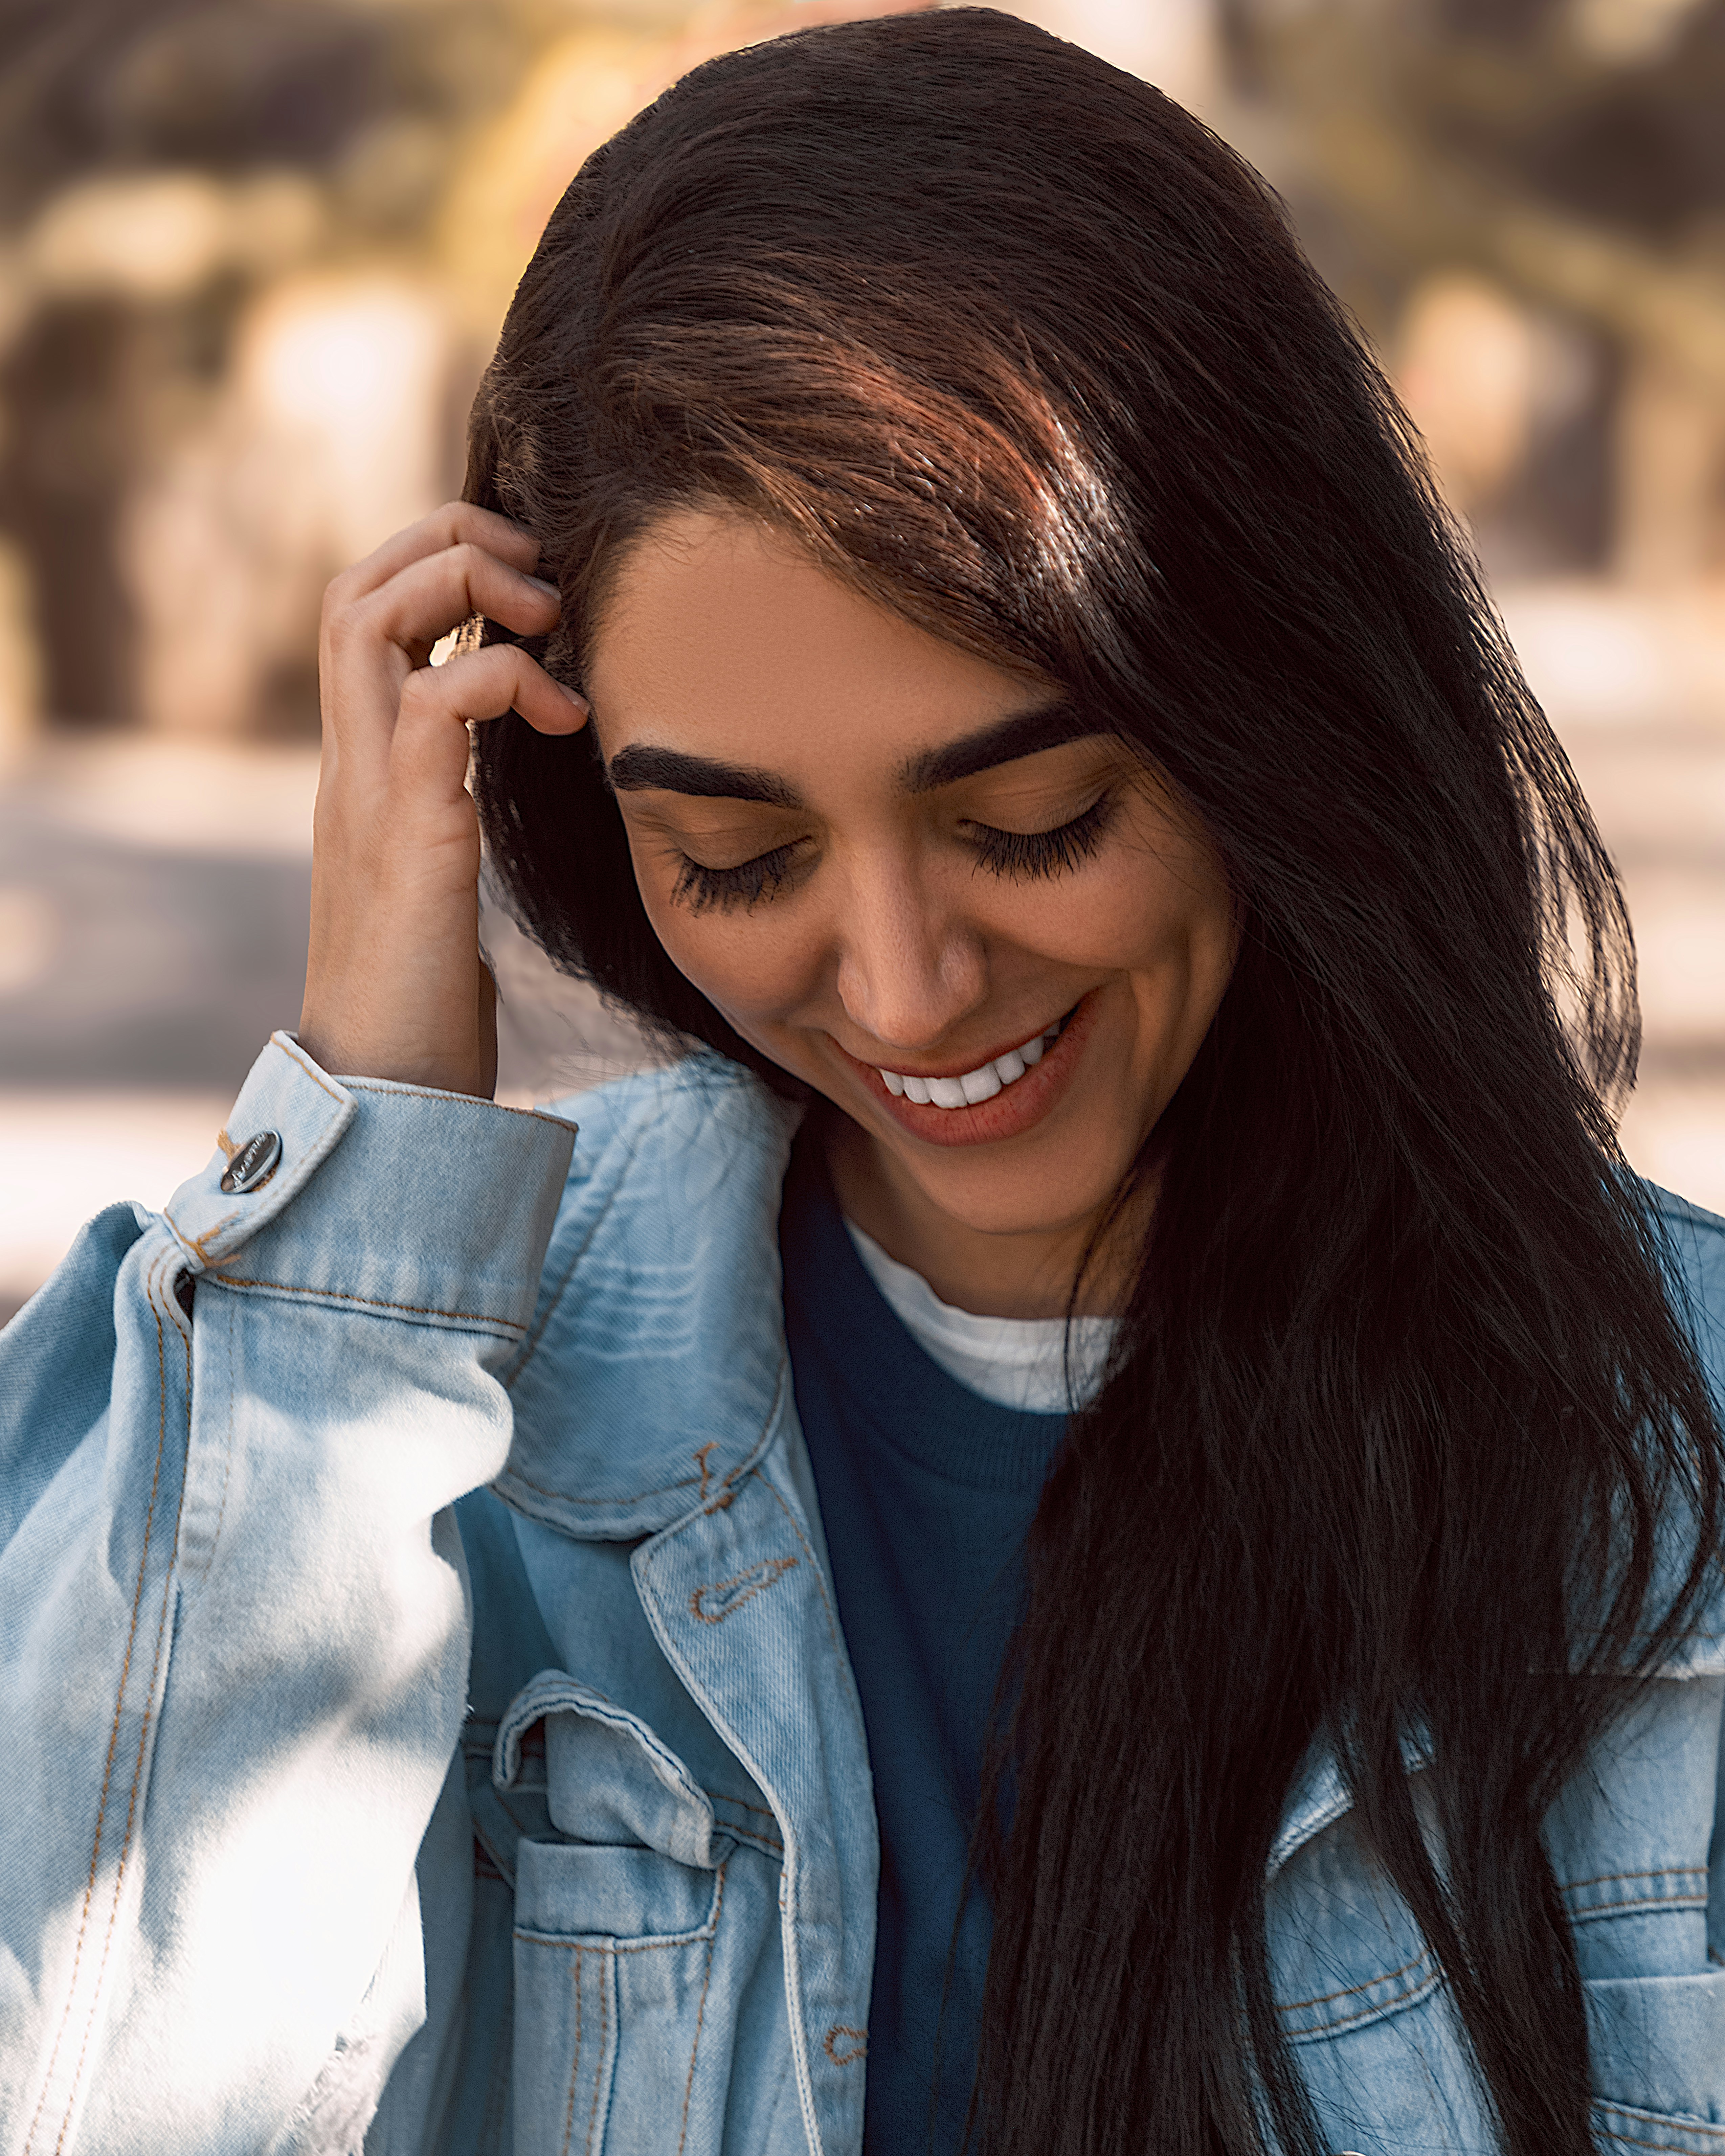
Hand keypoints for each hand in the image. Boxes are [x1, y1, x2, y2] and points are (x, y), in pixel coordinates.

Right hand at [298, 503, 586, 1097]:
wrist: (387, 1092)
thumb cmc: (425, 999)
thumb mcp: (443, 875)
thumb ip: (455, 809)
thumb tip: (513, 768)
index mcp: (361, 770)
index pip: (364, 615)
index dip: (438, 566)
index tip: (528, 594)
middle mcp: (349, 765)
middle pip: (353, 587)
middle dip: (446, 544)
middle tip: (538, 577)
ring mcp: (366, 793)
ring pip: (366, 616)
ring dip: (465, 587)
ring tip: (548, 622)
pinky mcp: (409, 830)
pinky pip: (437, 699)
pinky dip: (503, 676)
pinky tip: (562, 715)